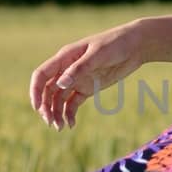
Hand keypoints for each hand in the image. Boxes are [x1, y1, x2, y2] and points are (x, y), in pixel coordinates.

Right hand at [29, 18, 149, 130]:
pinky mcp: (87, 88)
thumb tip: (60, 84)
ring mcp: (77, 79)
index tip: (37, 108)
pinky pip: (73, 103)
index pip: (42, 75)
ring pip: (58, 99)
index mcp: (65, 57)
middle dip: (46, 107)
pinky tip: (72, 124)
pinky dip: (69, 114)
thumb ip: (79, 69)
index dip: (35, 91)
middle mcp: (67, 69)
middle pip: (48, 90)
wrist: (135, 46)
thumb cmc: (115, 44)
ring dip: (56, 113)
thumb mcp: (98, 55)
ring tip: (61, 127)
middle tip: (51, 123)